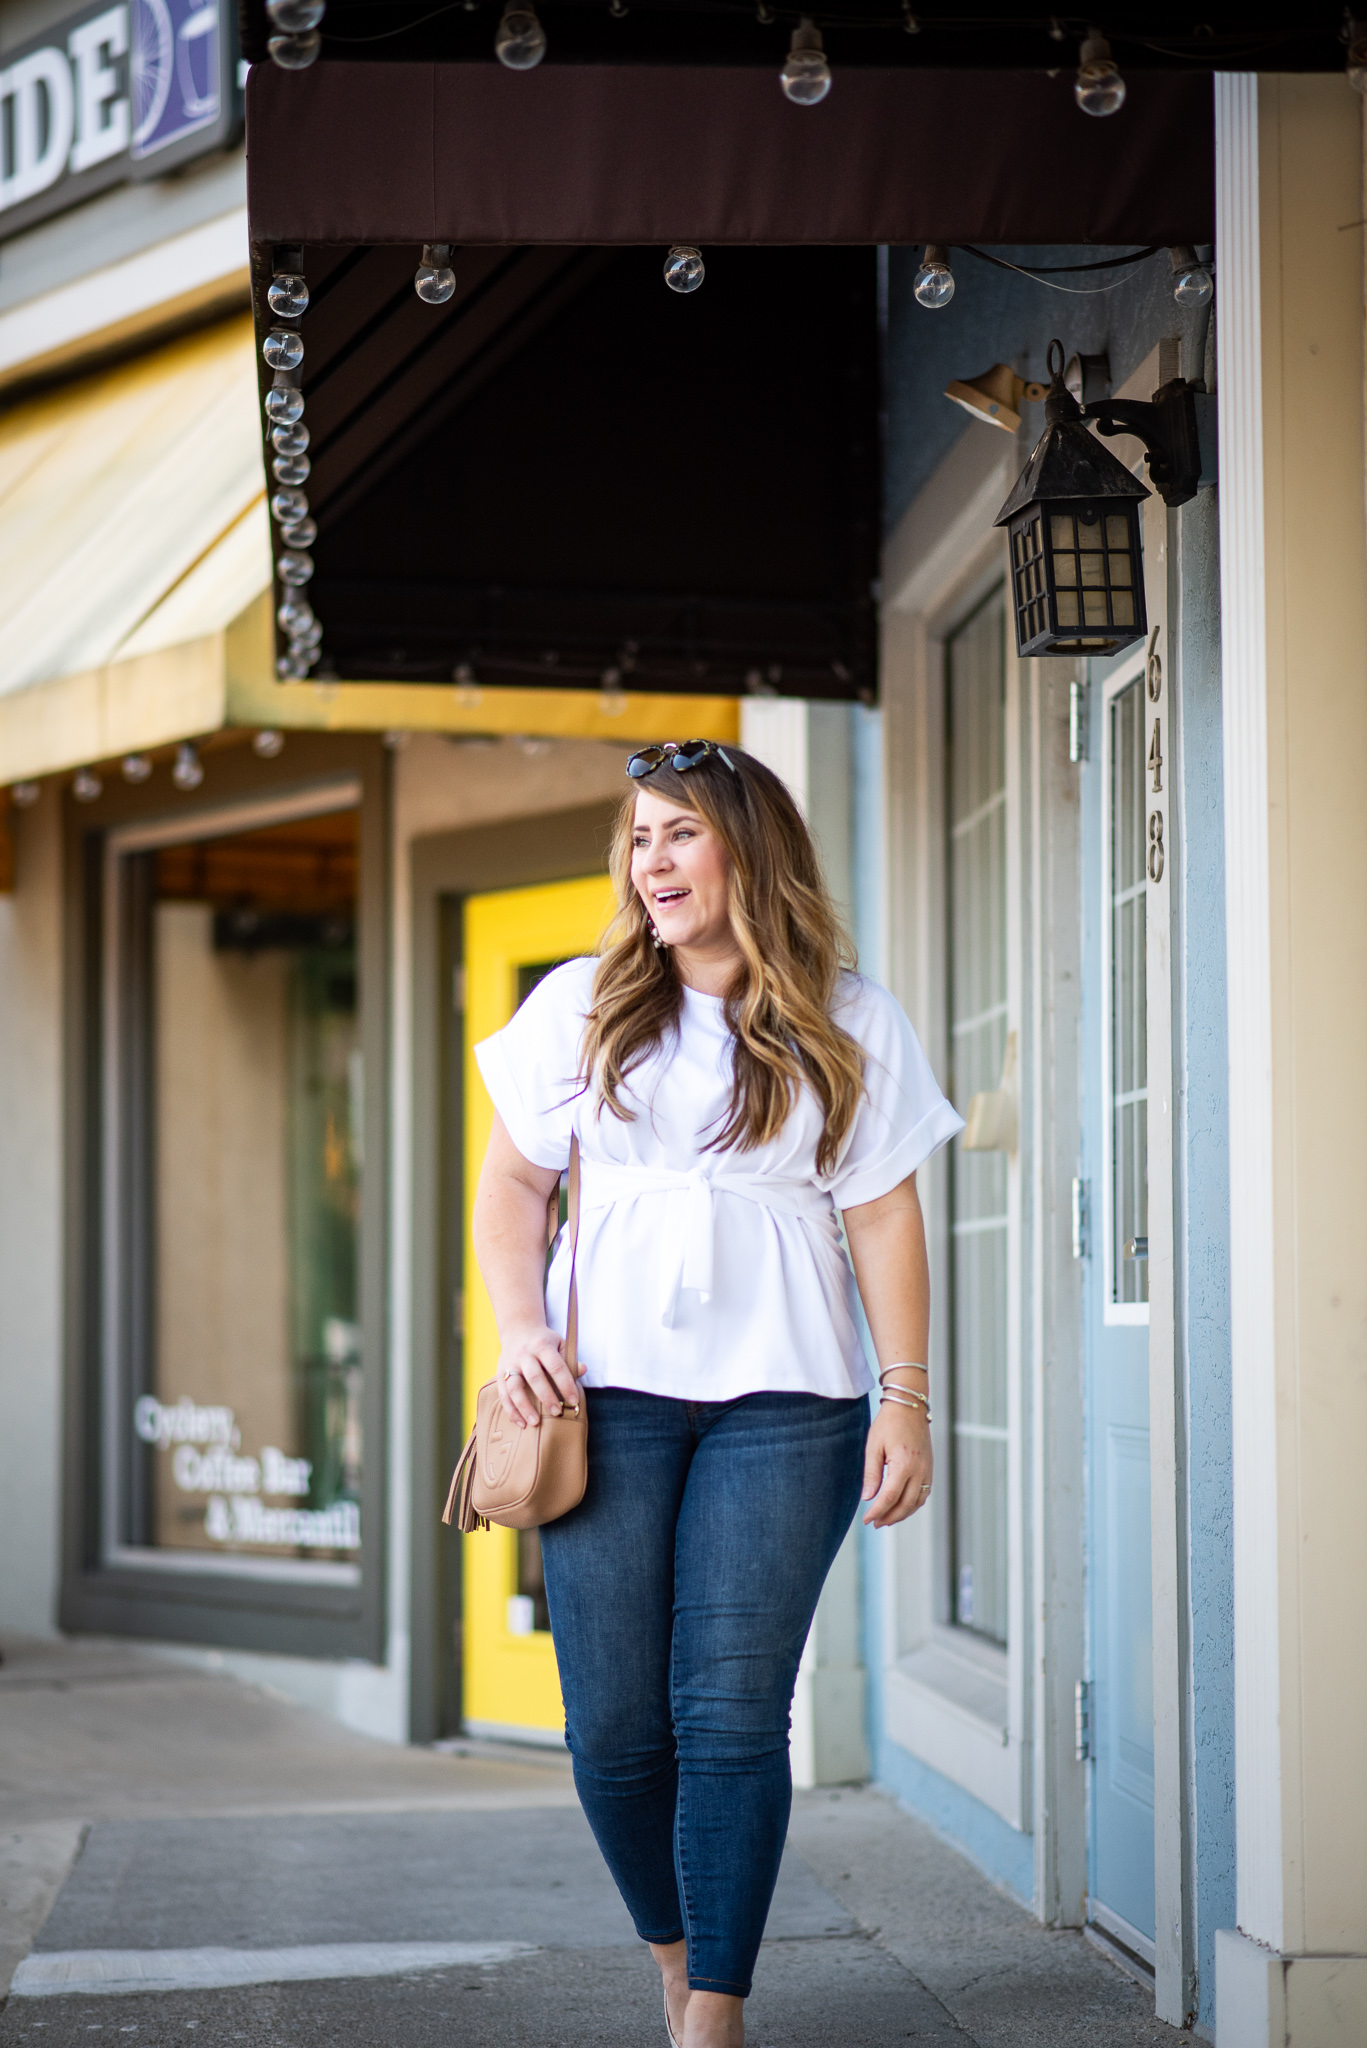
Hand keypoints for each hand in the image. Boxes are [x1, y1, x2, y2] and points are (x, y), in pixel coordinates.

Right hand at [496, 1320, 585, 1428]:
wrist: (518, 1329)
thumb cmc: (544, 1341)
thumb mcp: (559, 1343)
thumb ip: (569, 1359)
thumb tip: (583, 1370)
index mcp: (542, 1345)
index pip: (555, 1366)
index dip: (565, 1384)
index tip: (574, 1400)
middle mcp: (524, 1354)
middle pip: (534, 1377)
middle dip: (546, 1397)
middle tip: (557, 1412)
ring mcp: (510, 1364)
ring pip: (514, 1387)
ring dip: (524, 1407)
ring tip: (535, 1422)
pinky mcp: (500, 1374)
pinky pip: (503, 1394)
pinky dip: (511, 1411)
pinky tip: (521, 1423)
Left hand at [861, 1398, 932, 1527]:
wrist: (909, 1406)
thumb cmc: (888, 1423)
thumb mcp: (873, 1446)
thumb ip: (871, 1473)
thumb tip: (868, 1498)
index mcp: (904, 1464)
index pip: (890, 1497)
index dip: (877, 1511)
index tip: (866, 1520)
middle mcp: (919, 1470)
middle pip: (905, 1505)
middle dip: (889, 1517)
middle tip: (875, 1523)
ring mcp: (927, 1470)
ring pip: (917, 1502)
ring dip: (902, 1514)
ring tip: (886, 1519)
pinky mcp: (930, 1468)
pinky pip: (924, 1493)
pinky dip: (912, 1505)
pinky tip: (900, 1507)